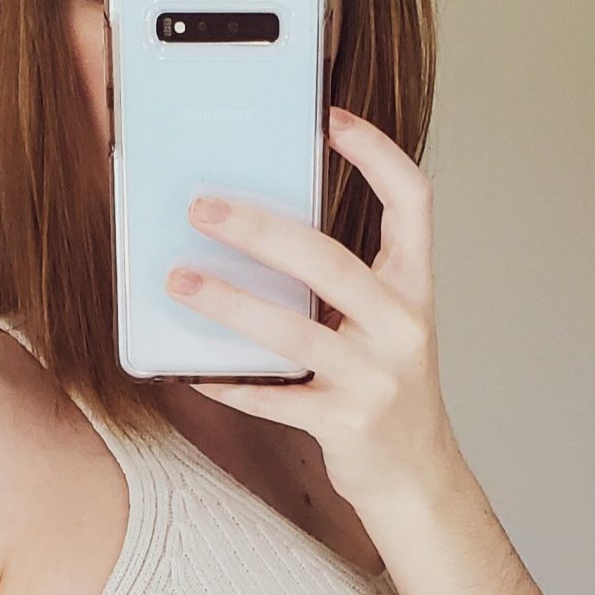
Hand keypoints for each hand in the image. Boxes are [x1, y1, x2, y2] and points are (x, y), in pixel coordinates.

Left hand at [167, 105, 462, 512]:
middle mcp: (402, 326)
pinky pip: (276, 399)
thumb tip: (252, 231)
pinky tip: (193, 370)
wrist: (416, 474)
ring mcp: (376, 378)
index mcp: (414, 287)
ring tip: (178, 279)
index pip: (413, 202)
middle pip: (331, 262)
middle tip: (203, 207)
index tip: (332, 120)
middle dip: (261, 230)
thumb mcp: (382, 323)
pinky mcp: (346, 424)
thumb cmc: (388, 388)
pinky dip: (232, 383)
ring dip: (229, 303)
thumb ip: (339, 281)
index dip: (378, 154)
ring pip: (294, 331)